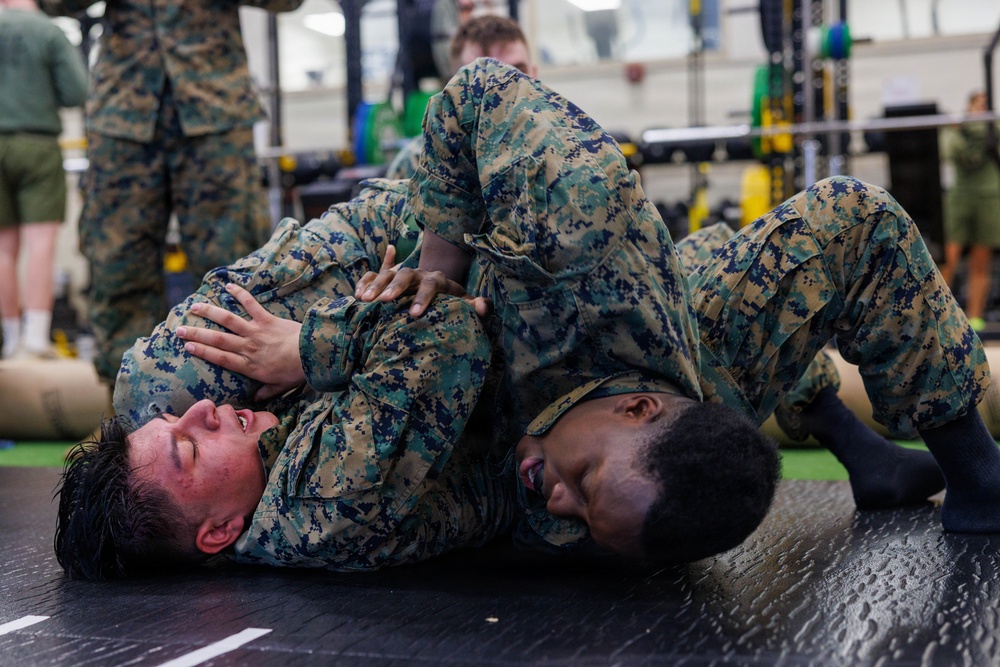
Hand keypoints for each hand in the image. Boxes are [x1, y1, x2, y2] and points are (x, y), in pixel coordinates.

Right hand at [177, 283, 305, 401]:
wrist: (312, 355)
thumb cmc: (297, 372)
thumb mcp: (280, 387)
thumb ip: (265, 392)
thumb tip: (254, 400)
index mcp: (249, 366)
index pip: (220, 358)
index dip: (202, 351)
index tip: (187, 346)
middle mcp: (248, 348)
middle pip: (217, 339)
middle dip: (196, 334)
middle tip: (179, 329)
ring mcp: (256, 332)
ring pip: (228, 320)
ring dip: (210, 312)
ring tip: (194, 307)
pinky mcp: (267, 319)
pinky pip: (251, 304)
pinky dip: (239, 293)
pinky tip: (227, 286)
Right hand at [354, 245, 490, 317]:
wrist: (438, 290)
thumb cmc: (452, 303)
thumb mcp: (465, 304)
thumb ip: (476, 306)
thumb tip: (483, 307)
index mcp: (438, 280)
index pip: (431, 285)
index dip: (423, 298)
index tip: (415, 314)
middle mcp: (418, 273)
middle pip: (405, 275)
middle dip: (394, 288)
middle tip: (383, 302)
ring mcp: (401, 273)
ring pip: (386, 273)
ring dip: (376, 285)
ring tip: (365, 300)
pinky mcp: (388, 277)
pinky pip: (373, 274)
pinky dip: (364, 282)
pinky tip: (357, 295)